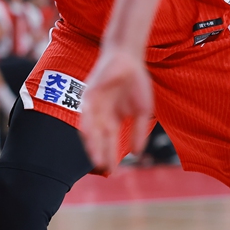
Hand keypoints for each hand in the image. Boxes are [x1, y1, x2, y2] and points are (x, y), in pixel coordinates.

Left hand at [79, 48, 153, 173]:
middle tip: (104, 169)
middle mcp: (101, 114)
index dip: (111, 155)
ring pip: (91, 128)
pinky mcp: (89, 94)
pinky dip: (87, 124)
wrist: (129, 58)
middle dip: (101, 153)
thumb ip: (138, 131)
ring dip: (93, 144)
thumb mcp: (142, 111)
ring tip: (95, 158)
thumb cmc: (136, 82)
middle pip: (99, 138)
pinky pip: (86, 112)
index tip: (113, 171)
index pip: (110, 141)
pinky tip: (88, 135)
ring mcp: (94, 105)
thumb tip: (137, 153)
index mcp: (113, 118)